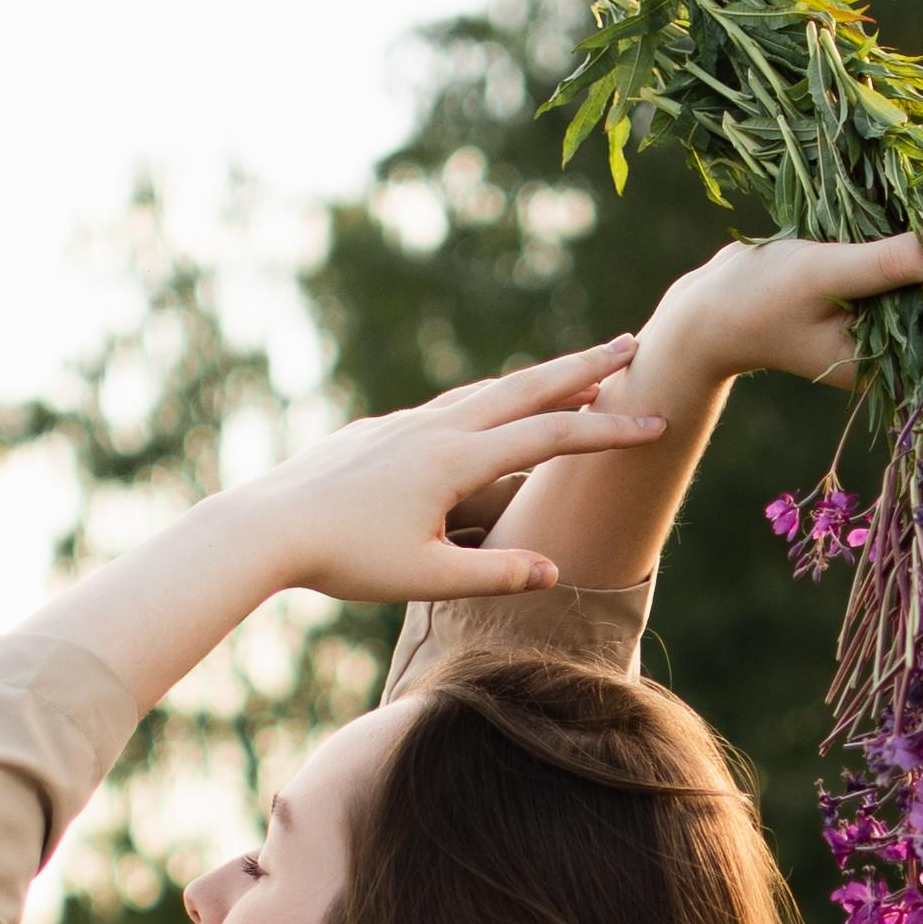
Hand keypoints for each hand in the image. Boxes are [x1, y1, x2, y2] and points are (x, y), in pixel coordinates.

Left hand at [263, 335, 667, 601]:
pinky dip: (489, 399)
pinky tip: (491, 410)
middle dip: (583, 369)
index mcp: (455, 461)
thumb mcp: (424, 578)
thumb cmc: (343, 559)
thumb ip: (493, 574)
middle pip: (526, 388)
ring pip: (486, 391)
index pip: (550, 438)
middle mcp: (435, 429)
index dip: (608, 432)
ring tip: (573, 377)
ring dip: (536, 380)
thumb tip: (556, 572)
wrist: (266, 525)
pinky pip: (450, 406)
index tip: (656, 425)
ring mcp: (405, 424)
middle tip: (631, 345)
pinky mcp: (379, 432)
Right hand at [666, 226, 922, 388]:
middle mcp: (890, 348)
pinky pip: (899, 262)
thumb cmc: (758, 301)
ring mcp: (877, 321)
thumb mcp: (826, 274)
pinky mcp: (864, 295)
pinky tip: (920, 203)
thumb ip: (889, 262)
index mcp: (888, 363)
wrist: (706, 311)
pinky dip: (908, 235)